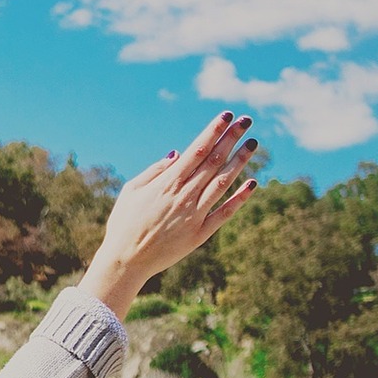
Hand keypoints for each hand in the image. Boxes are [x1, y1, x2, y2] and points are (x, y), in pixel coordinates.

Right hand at [80, 110, 257, 317]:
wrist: (125, 261)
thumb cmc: (124, 224)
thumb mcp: (131, 192)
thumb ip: (155, 172)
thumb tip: (177, 155)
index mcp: (167, 184)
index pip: (196, 151)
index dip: (213, 132)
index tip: (226, 116)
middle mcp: (184, 196)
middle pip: (213, 161)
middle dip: (231, 138)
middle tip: (246, 120)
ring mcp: (195, 215)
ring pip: (223, 183)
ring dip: (240, 161)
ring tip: (252, 143)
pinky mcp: (200, 234)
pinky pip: (225, 213)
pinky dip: (240, 198)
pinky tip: (253, 183)